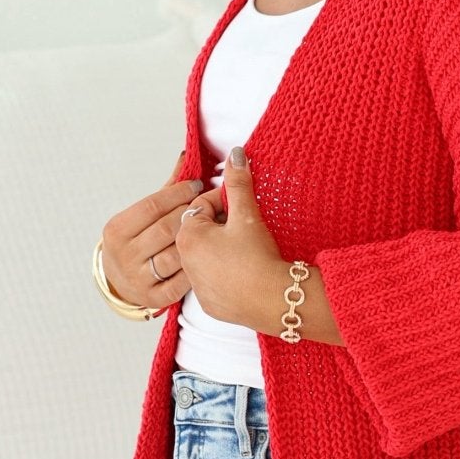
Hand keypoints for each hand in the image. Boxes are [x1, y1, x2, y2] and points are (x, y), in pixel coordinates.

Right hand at [101, 147, 205, 311]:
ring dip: (201, 239)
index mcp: (116, 230)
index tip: (198, 185)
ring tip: (219, 225)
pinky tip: (211, 253)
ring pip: (177, 254)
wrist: (121, 282)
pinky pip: (183, 280)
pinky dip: (199, 265)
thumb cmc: (138, 240)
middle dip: (193, 213)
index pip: (152, 205)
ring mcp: (138, 279)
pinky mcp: (155, 298)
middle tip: (215, 203)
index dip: (178, 193)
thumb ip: (166, 189)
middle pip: (167, 228)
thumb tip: (188, 156)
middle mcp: (123, 256)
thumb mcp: (142, 215)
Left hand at [174, 146, 282, 327]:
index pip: (202, 206)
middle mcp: (185, 261)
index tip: (242, 207)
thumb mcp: (247, 214)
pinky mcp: (209, 303)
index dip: (225, 202)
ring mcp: (196, 285)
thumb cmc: (258, 257)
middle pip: (203, 231)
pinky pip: (215, 280)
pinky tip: (245, 271)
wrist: (274, 300)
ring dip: (223, 248)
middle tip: (246, 228)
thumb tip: (235, 155)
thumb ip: (238, 183)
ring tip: (247, 249)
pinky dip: (227, 273)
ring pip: (208, 255)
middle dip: (222, 225)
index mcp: (188, 236)